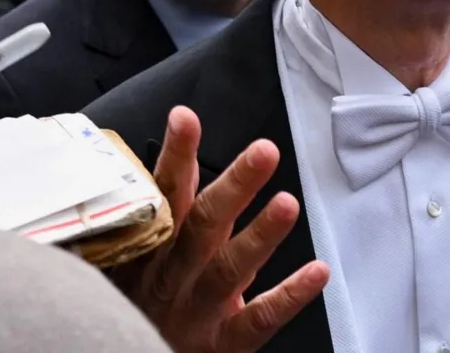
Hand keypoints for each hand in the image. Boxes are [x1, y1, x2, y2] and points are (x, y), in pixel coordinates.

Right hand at [112, 106, 328, 352]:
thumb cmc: (138, 306)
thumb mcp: (132, 258)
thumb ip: (147, 213)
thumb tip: (143, 156)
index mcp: (149, 249)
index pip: (162, 195)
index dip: (174, 157)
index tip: (185, 118)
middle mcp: (170, 276)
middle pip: (202, 226)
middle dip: (233, 186)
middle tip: (264, 151)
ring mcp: (195, 312)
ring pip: (229, 269)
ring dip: (261, 235)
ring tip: (288, 204)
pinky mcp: (220, 344)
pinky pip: (257, 320)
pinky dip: (288, 297)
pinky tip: (317, 272)